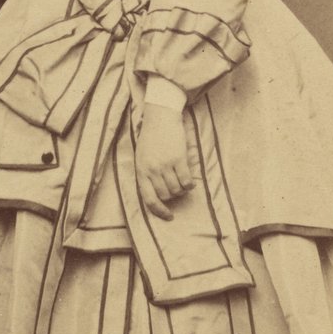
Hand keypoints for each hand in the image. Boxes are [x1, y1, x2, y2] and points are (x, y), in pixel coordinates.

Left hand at [135, 103, 194, 220]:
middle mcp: (152, 170)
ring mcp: (165, 165)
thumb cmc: (151, 137)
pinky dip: (190, 184)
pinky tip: (191, 181)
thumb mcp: (141, 157)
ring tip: (183, 182)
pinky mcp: (178, 159)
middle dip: (173, 196)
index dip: (159, 211)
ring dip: (182, 189)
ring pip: (177, 189)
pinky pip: (186, 180)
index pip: (149, 199)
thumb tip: (158, 194)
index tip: (169, 216)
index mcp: (141, 171)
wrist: (160, 117)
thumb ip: (147, 175)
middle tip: (176, 188)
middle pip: (166, 195)